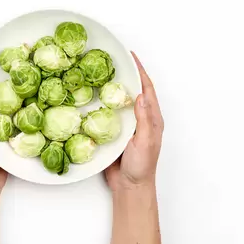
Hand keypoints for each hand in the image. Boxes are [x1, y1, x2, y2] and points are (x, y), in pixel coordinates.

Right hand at [105, 52, 163, 190]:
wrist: (130, 187)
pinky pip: (107, 113)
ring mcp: (127, 125)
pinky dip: (101, 103)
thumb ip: (144, 120)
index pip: (147, 89)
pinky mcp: (114, 132)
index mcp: (152, 118)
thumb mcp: (145, 142)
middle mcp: (140, 118)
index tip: (130, 56)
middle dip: (125, 74)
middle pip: (133, 90)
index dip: (140, 71)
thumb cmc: (141, 167)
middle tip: (112, 59)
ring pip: (119, 100)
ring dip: (112, 87)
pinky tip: (92, 98)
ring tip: (100, 72)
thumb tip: (141, 96)